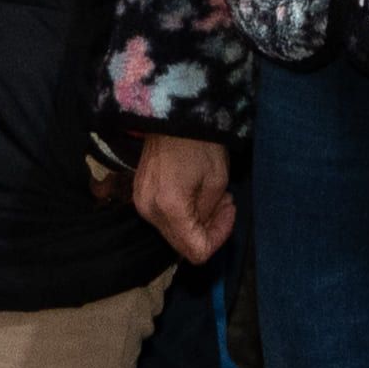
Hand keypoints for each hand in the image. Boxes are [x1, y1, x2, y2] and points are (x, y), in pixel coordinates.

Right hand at [130, 133, 236, 263]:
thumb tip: (205, 226)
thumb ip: (210, 213)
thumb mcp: (217, 179)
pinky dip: (183, 214)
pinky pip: (163, 219)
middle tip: (224, 204)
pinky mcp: (139, 196)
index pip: (196, 251)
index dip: (218, 239)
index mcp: (170, 208)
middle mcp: (150, 212)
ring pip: (173, 233)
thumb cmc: (199, 142)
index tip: (229, 212)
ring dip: (196, 222)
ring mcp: (141, 204)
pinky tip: (195, 193)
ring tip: (212, 197)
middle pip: (182, 246)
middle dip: (208, 230)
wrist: (172, 116)